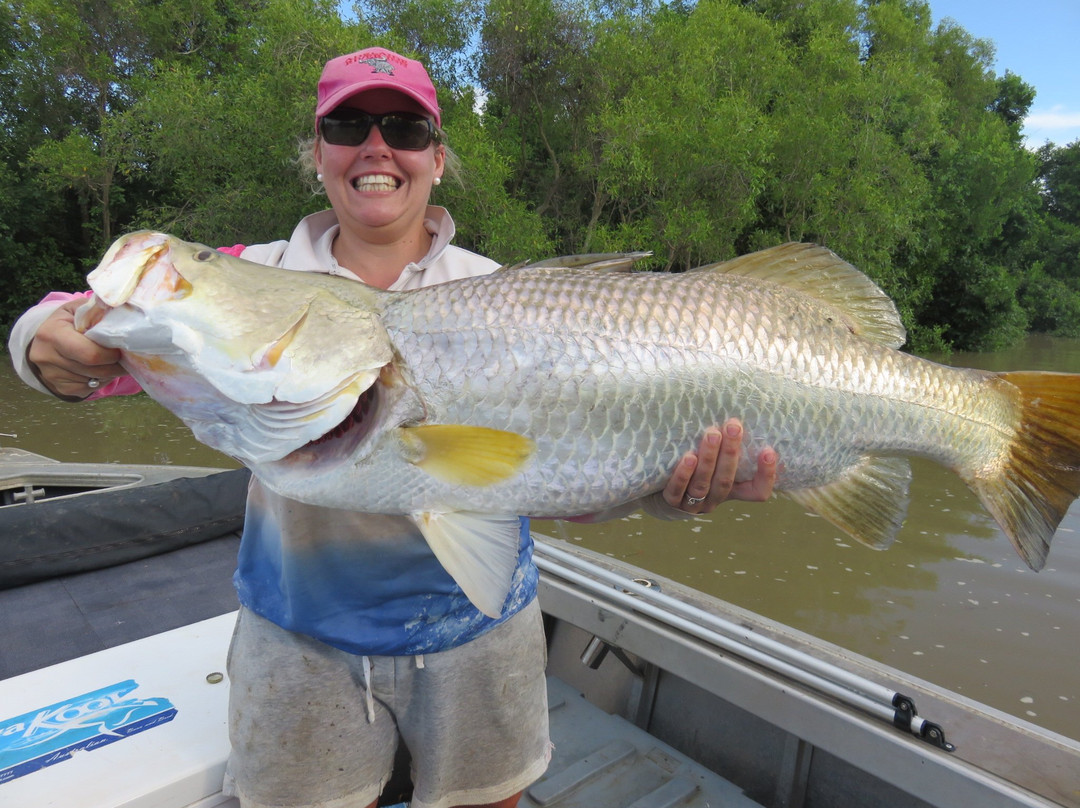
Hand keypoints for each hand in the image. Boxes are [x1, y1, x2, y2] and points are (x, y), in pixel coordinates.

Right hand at [27, 300, 123, 397]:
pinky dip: (100, 381)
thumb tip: (121, 308)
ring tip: (114, 362)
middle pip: (95, 370)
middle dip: (116, 365)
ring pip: (95, 381)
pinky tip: (101, 370)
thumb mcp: (76, 309)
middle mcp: (47, 357)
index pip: (90, 353)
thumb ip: (96, 308)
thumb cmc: (66, 323)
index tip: (122, 348)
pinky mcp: (60, 389)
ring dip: (110, 374)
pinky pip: (89, 389)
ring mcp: (51, 376)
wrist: (44, 341)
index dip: (111, 354)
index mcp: (52, 334)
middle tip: (126, 358)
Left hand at [662, 418, 777, 513]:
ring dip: (709, 458)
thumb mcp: (716, 459)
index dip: (766, 475)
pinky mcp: (671, 503)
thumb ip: (726, 444)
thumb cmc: (695, 466)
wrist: (660, 490)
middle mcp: (714, 500)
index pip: (758, 492)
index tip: (769, 450)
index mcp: (731, 492)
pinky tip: (689, 457)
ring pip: (703, 484)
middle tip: (734, 427)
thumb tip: (740, 407)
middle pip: (726, 481)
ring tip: (712, 435)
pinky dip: (683, 474)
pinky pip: (677, 490)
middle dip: (731, 453)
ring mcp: (692, 505)